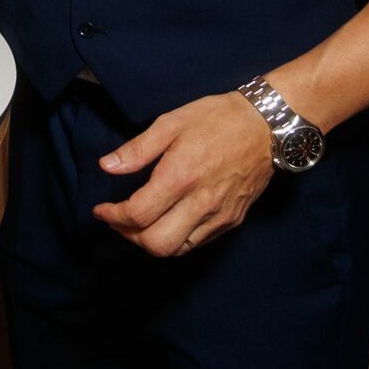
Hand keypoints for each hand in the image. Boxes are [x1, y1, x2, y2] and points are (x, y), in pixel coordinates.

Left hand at [90, 91, 274, 256]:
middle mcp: (201, 203)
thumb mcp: (171, 122)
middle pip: (156, 243)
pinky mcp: (232, 220)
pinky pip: (197, 243)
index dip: (113, 217)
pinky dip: (175, 240)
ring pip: (178, 249)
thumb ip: (137, 149)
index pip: (138, 214)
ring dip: (151, 242)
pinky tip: (166, 222)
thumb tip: (106, 166)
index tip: (101, 210)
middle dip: (129, 236)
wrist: (266, 126)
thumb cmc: (217, 119)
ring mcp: (219, 216)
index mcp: (181, 176)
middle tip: (117, 220)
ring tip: (138, 223)